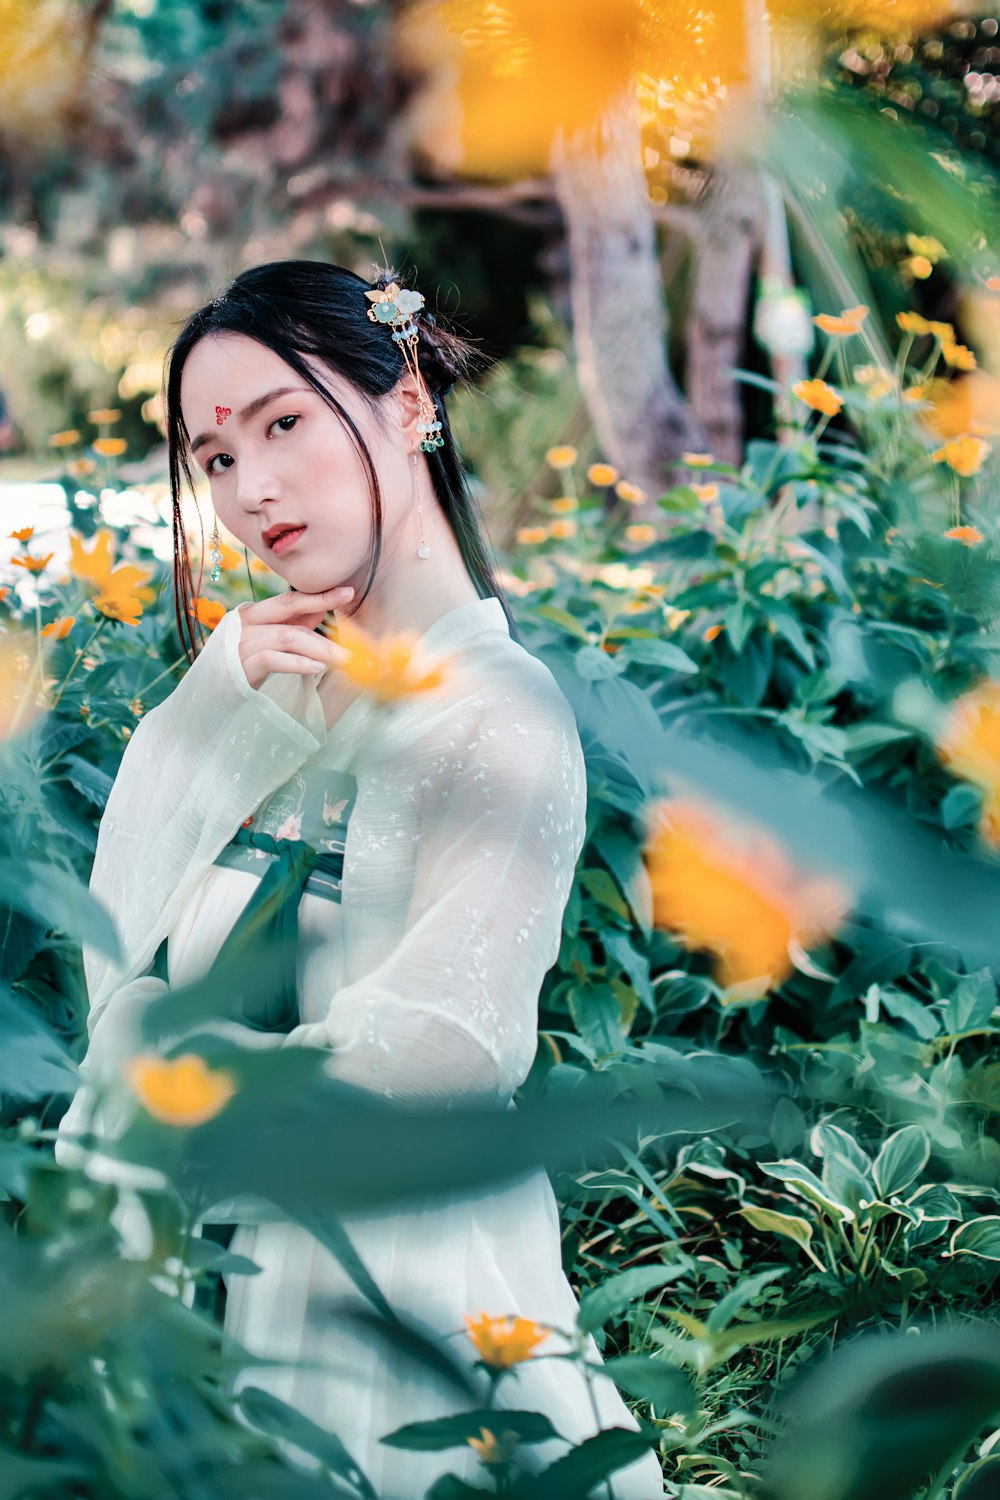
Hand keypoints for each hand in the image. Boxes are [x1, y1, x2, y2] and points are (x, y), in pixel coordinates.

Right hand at [237, 586, 353, 689]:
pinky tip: (317, 668)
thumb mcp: (266, 644)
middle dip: (322, 608)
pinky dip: (297, 663)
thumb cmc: (240, 668)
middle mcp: (243, 623)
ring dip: (319, 646)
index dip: (318, 595)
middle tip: (352, 612)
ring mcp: (239, 644)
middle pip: (288, 609)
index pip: (288, 600)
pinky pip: (272, 659)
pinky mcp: (239, 667)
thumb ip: (290, 626)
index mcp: (250, 614)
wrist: (207, 699)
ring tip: (343, 658)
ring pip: (286, 636)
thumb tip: (319, 611)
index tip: (347, 592)